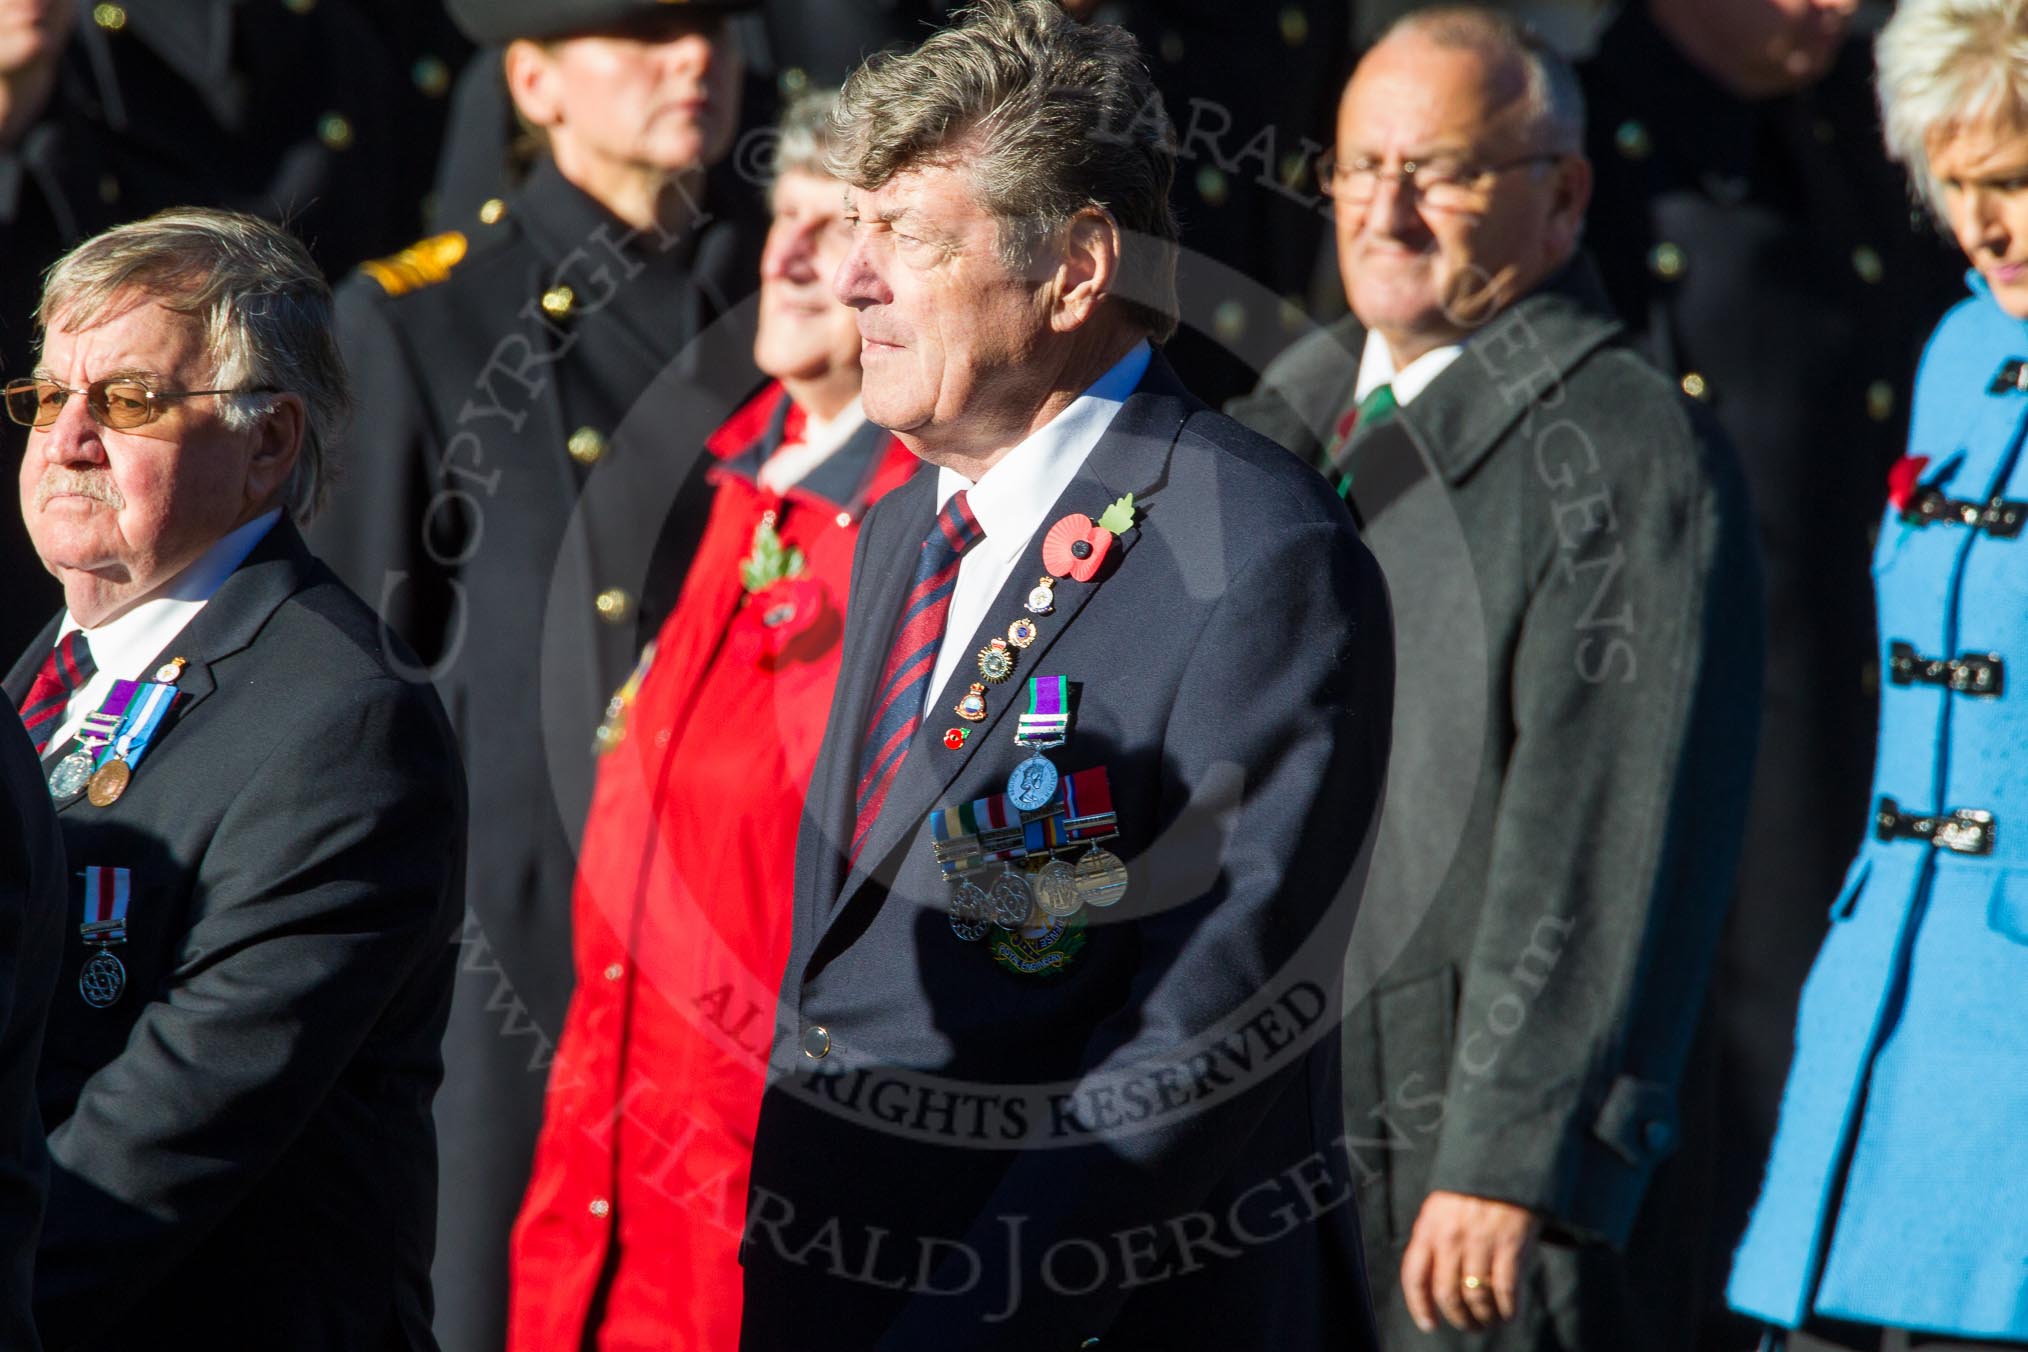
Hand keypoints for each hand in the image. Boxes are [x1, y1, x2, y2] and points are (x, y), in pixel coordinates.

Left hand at [1399, 1190, 1540, 1333]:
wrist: (1504, 1157)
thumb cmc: (1471, 1189)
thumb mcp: (1440, 1208)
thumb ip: (1433, 1240)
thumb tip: (1432, 1286)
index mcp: (1428, 1227)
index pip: (1414, 1277)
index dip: (1419, 1307)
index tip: (1429, 1324)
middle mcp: (1451, 1237)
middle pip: (1447, 1294)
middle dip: (1458, 1318)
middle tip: (1470, 1326)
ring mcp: (1481, 1241)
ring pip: (1476, 1297)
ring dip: (1484, 1318)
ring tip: (1490, 1321)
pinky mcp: (1510, 1243)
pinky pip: (1506, 1290)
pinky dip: (1507, 1310)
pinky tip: (1509, 1314)